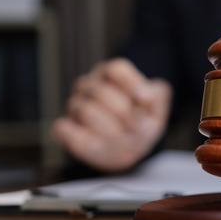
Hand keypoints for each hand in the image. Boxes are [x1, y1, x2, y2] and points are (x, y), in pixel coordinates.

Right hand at [52, 58, 171, 171]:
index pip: (114, 69)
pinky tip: (99, 145)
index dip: (130, 83)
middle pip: (101, 91)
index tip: (143, 100)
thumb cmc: (140, 123)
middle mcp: (88, 86)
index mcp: (110, 75)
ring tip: (122, 138)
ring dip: (109, 129)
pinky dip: (83, 138)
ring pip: (85, 111)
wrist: (129, 150)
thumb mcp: (156, 109)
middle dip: (124, 114)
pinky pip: (63, 128)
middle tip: (136, 128)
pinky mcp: (65, 128)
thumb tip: (142, 93)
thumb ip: (156, 95)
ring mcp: (74, 107)